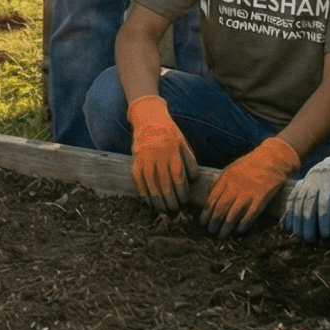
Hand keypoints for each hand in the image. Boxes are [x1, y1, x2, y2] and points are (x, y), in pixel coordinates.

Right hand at [127, 94, 196, 212]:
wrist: (148, 118)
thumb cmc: (169, 133)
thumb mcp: (183, 143)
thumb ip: (189, 161)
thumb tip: (193, 180)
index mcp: (172, 150)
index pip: (178, 177)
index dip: (181, 192)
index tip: (184, 201)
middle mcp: (158, 155)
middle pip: (165, 184)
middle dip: (171, 201)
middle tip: (175, 210)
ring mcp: (145, 158)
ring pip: (151, 186)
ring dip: (158, 201)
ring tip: (164, 210)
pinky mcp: (135, 160)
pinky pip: (138, 181)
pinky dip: (144, 194)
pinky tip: (150, 202)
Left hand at [202, 135, 299, 238]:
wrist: (272, 158)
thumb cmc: (251, 164)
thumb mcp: (232, 167)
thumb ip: (220, 179)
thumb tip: (209, 190)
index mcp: (226, 178)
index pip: (212, 199)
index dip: (206, 213)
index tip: (203, 223)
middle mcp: (235, 186)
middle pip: (220, 208)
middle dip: (214, 222)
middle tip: (211, 231)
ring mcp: (248, 192)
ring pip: (233, 214)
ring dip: (226, 227)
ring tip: (222, 235)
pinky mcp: (261, 197)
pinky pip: (250, 215)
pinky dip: (243, 224)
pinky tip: (239, 231)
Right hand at [282, 135, 329, 241]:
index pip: (325, 202)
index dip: (324, 219)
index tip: (326, 235)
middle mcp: (316, 177)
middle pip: (308, 202)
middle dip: (307, 222)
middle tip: (309, 239)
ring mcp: (308, 179)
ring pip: (298, 200)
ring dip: (296, 218)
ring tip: (298, 235)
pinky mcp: (305, 181)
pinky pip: (293, 196)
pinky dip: (289, 211)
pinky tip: (287, 225)